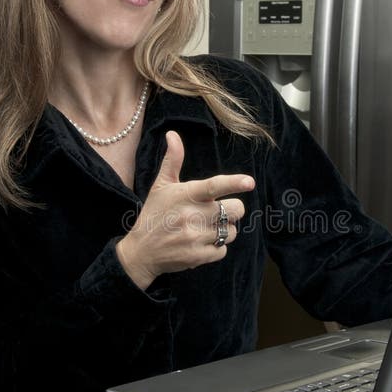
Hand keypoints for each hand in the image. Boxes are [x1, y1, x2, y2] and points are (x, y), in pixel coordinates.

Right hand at [116, 130, 254, 288]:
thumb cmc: (154, 215)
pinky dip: (217, 247)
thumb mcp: (160, 186)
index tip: (249, 182)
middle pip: (235, 210)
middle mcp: (192, 216)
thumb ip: (173, 161)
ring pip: (231, 231)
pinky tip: (201, 243)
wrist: (141, 252)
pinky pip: (223, 250)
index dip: (234, 183)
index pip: (214, 186)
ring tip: (205, 228)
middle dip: (232, 210)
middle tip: (218, 211)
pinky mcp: (198, 257)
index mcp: (185, 195)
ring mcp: (196, 238)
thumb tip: (172, 134)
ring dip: (224, 230)